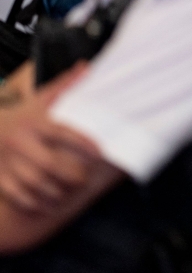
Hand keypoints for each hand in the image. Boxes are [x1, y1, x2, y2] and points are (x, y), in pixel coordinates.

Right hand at [0, 64, 100, 212]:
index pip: (62, 134)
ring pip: (33, 183)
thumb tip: (87, 67)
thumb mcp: (39, 96)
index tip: (100, 153)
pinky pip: (15, 194)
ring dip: (54, 192)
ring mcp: (7, 160)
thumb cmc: (17, 112)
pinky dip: (32, 202)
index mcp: (33, 121)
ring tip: (68, 193)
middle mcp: (19, 142)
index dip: (83, 144)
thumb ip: (64, 85)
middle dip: (70, 175)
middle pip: (48, 164)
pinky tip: (46, 205)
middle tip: (84, 180)